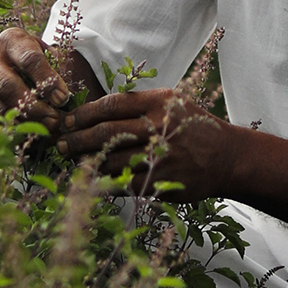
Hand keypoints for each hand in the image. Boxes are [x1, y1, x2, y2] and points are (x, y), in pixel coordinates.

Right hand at [0, 27, 71, 130]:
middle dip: (33, 106)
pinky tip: (30, 130)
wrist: (10, 58)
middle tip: (54, 119)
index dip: (48, 81)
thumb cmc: (36, 57)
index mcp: (12, 40)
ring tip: (46, 128)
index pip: (30, 60)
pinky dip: (12, 126)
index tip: (63, 98)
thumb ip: (57, 70)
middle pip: (8, 86)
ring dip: (24, 120)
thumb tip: (63, 100)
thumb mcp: (47, 54)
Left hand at [56, 88, 233, 201]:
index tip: (67, 120)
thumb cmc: (193, 127)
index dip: (84, 114)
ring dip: (87, 163)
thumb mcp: (172, 103)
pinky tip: (91, 181)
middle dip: (77, 139)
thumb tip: (97, 112)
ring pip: (111, 161)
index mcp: (159, 103)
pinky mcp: (160, 182)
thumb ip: (139, 105)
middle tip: (60, 144)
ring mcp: (159, 157)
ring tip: (74, 162)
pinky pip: (122, 184)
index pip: (111, 105)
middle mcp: (158, 128)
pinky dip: (104, 183)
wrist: (227, 157)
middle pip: (106, 132)